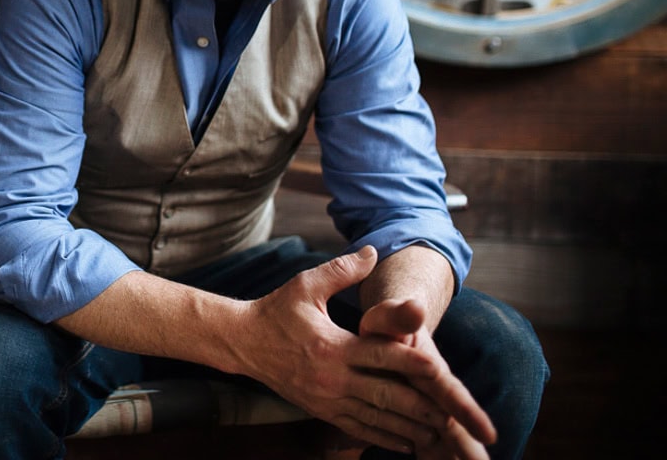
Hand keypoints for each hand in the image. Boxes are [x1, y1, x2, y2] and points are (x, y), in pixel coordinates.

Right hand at [241, 247, 480, 454]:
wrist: (242, 342)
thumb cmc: (276, 311)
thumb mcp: (305, 284)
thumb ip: (342, 269)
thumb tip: (373, 253)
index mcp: (331, 346)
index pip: (378, 355)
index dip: (408, 361)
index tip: (436, 367)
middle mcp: (331, 377)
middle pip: (384, 395)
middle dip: (419, 406)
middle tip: (450, 413)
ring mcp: (326, 398)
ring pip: (375, 418)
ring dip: (408, 428)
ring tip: (438, 433)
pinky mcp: (321, 410)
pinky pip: (359, 428)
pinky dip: (385, 437)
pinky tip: (408, 443)